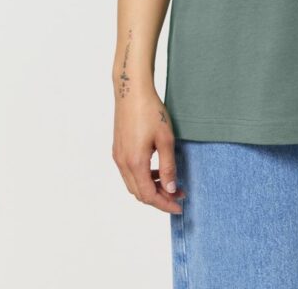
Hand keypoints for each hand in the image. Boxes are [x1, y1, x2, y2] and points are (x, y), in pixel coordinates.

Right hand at [112, 84, 186, 212]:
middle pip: (139, 193)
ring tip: (170, 182)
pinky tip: (157, 169)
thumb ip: (168, 166)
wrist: (131, 91)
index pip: (148, 195)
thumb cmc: (150, 111)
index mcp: (135, 163)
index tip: (179, 206)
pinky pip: (130, 173)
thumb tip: (170, 190)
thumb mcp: (165, 139)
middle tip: (178, 194)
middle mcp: (123, 163)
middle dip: (159, 198)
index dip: (164, 204)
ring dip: (151, 187)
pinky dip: (143, 177)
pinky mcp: (118, 149)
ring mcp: (118, 157)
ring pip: (134, 184)